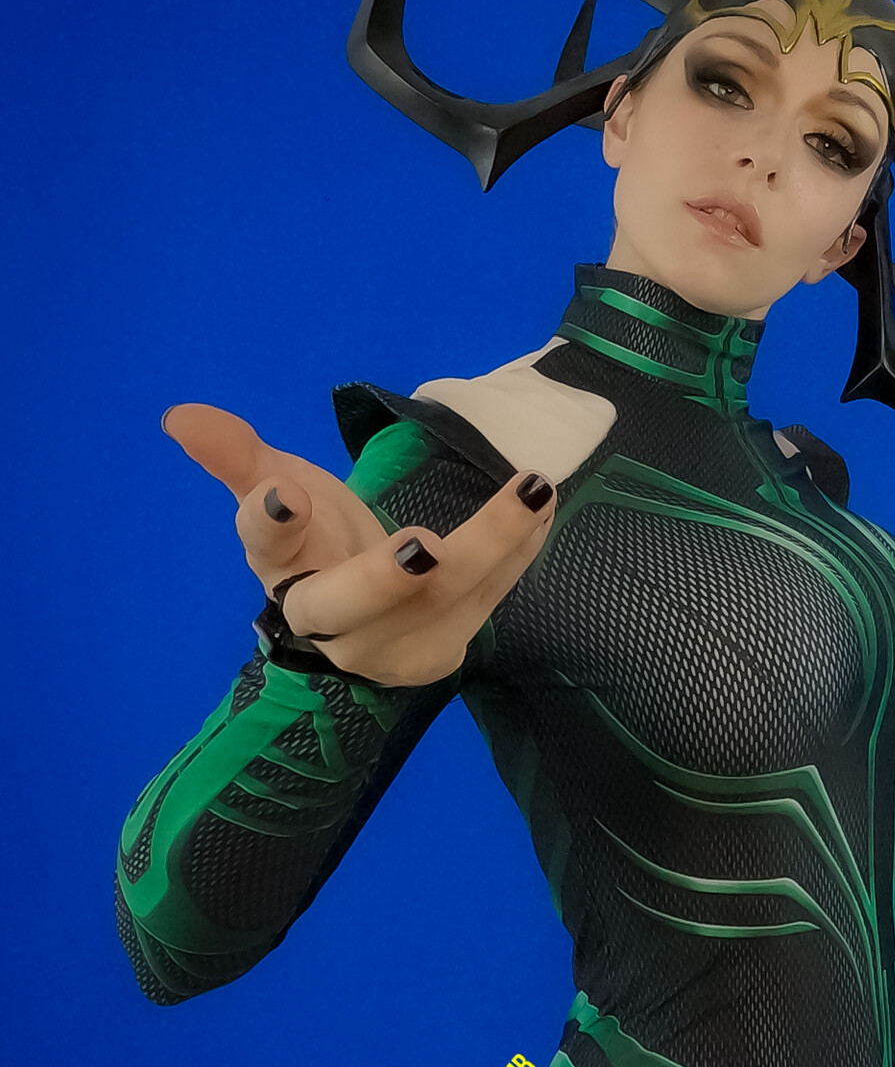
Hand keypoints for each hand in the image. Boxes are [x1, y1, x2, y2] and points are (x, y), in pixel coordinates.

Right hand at [163, 403, 555, 686]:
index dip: (272, 523)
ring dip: (492, 543)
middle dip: (387, 577)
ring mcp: (392, 647)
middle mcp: (333, 625)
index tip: (284, 496)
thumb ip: (238, 459)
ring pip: (441, 599)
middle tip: (424, 547)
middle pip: (354, 603)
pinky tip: (543, 505)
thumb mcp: (277, 497)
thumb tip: (180, 417)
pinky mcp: (445, 650)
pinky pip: (488, 598)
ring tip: (533, 487)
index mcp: (284, 575)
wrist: (357, 631)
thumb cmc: (317, 552)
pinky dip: (519, 549)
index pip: (268, 551)